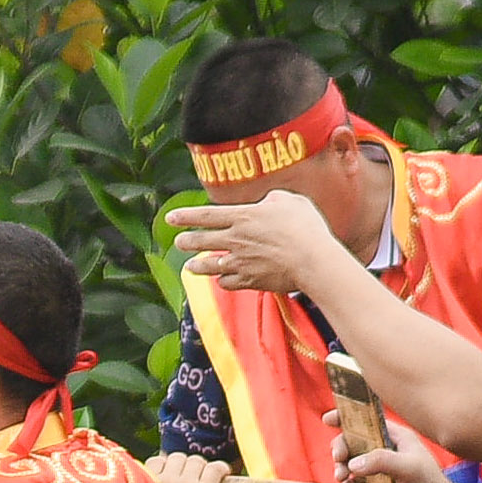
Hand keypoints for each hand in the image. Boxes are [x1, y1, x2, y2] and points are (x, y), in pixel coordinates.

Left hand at [166, 192, 347, 298]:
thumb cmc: (305, 227)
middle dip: (187, 241)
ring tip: (190, 266)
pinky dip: (223, 281)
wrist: (312, 260)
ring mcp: (241, 262)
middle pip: (202, 240)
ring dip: (198, 265)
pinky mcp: (250, 280)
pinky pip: (228, 283)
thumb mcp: (290, 201)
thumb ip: (273, 199)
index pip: (206, 215)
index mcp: (244, 216)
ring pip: (210, 265)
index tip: (169, 218)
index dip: (185, 216)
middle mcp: (236, 239)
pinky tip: (221, 280)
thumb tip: (267, 202)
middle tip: (179, 242)